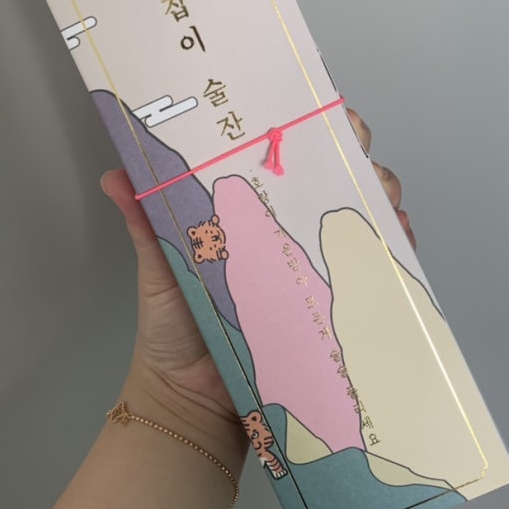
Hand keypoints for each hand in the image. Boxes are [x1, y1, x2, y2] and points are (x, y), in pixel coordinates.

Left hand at [101, 109, 415, 420]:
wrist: (194, 401)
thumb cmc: (174, 328)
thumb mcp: (161, 267)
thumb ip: (144, 223)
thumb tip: (115, 176)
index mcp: (248, 214)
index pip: (281, 158)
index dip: (302, 128)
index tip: (312, 107)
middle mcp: (288, 231)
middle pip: (331, 176)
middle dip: (352, 149)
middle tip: (354, 142)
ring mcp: (316, 266)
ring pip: (362, 212)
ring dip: (379, 190)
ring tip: (377, 187)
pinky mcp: (337, 304)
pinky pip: (375, 270)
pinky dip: (392, 248)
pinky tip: (393, 234)